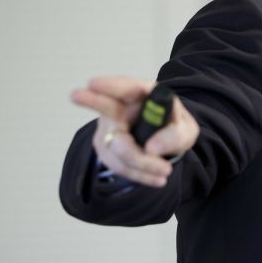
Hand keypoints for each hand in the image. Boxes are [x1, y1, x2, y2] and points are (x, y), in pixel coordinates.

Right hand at [71, 76, 199, 186]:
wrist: (166, 142)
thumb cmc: (174, 128)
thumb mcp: (186, 131)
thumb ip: (175, 136)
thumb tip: (151, 149)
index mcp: (143, 94)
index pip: (126, 87)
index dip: (111, 86)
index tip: (94, 83)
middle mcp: (121, 106)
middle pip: (105, 105)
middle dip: (91, 101)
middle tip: (75, 95)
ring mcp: (109, 126)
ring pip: (116, 147)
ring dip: (140, 164)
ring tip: (164, 172)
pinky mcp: (105, 146)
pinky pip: (116, 163)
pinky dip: (137, 173)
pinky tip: (155, 179)